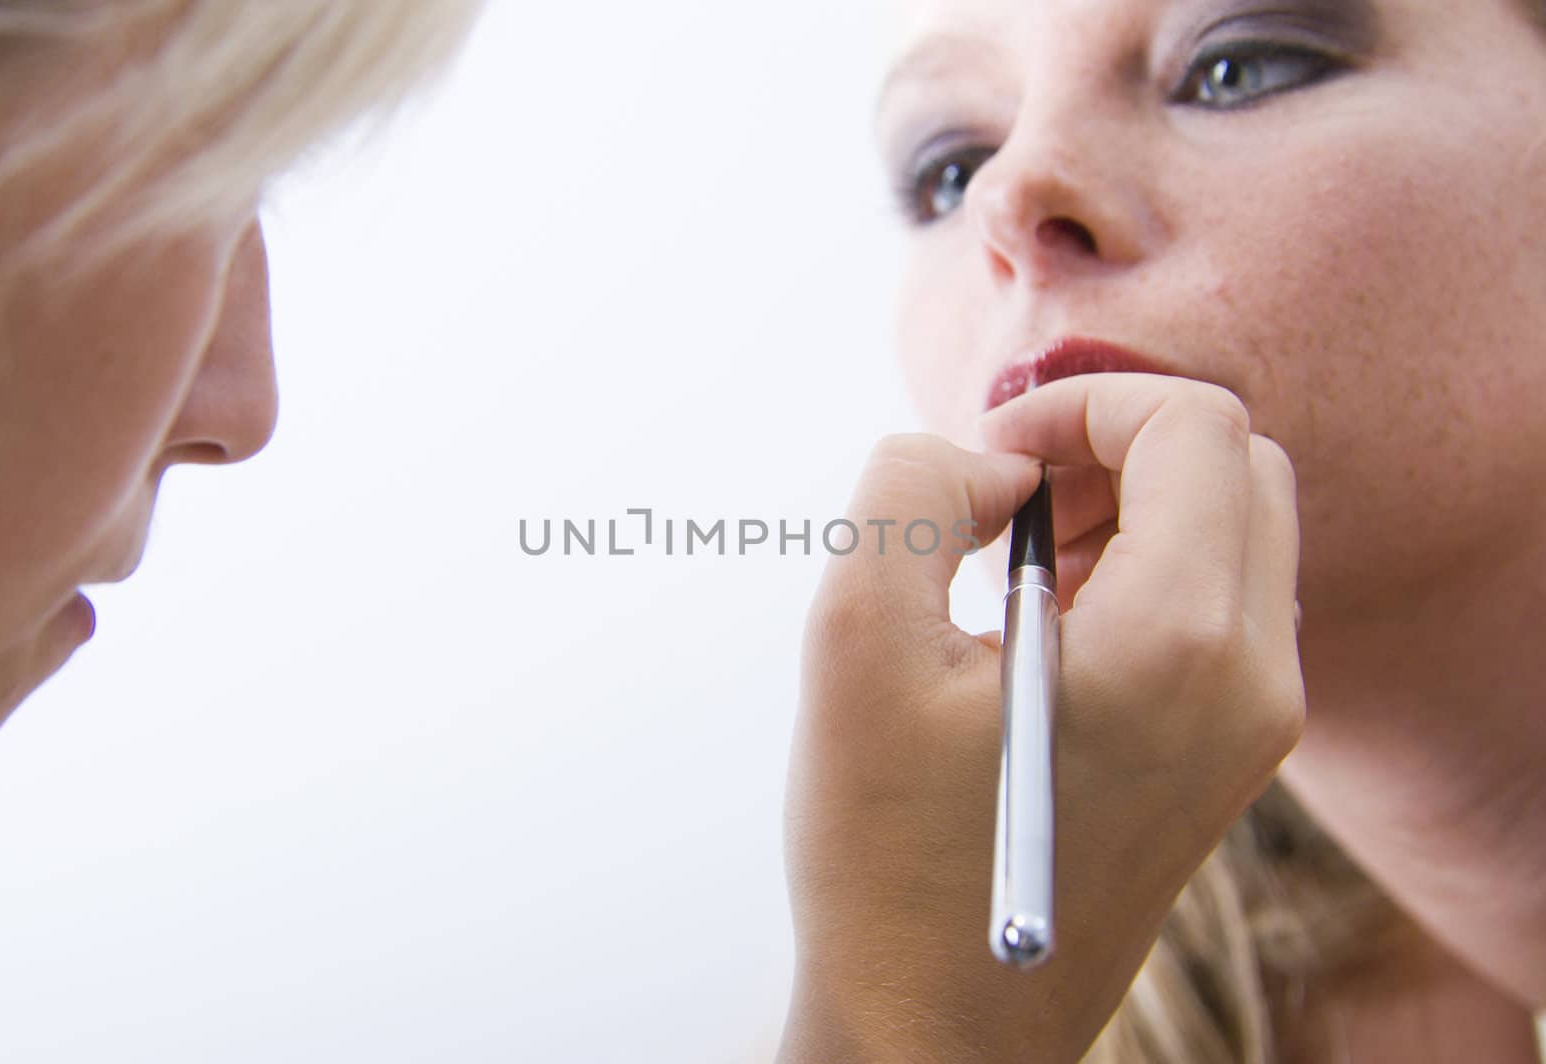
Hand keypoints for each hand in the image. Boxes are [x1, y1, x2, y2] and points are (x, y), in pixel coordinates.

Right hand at [779, 374, 1304, 1062]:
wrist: (940, 1026)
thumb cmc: (889, 852)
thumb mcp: (854, 640)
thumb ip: (914, 492)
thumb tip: (993, 462)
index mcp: (1183, 641)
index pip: (1193, 423)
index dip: (1080, 401)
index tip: (989, 457)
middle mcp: (1256, 679)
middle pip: (1236, 463)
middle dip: (1115, 445)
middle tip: (1006, 502)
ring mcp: (1257, 726)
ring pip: (1237, 528)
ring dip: (1130, 505)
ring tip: (1016, 566)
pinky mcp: (1233, 756)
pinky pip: (1224, 604)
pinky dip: (1144, 570)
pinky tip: (1045, 629)